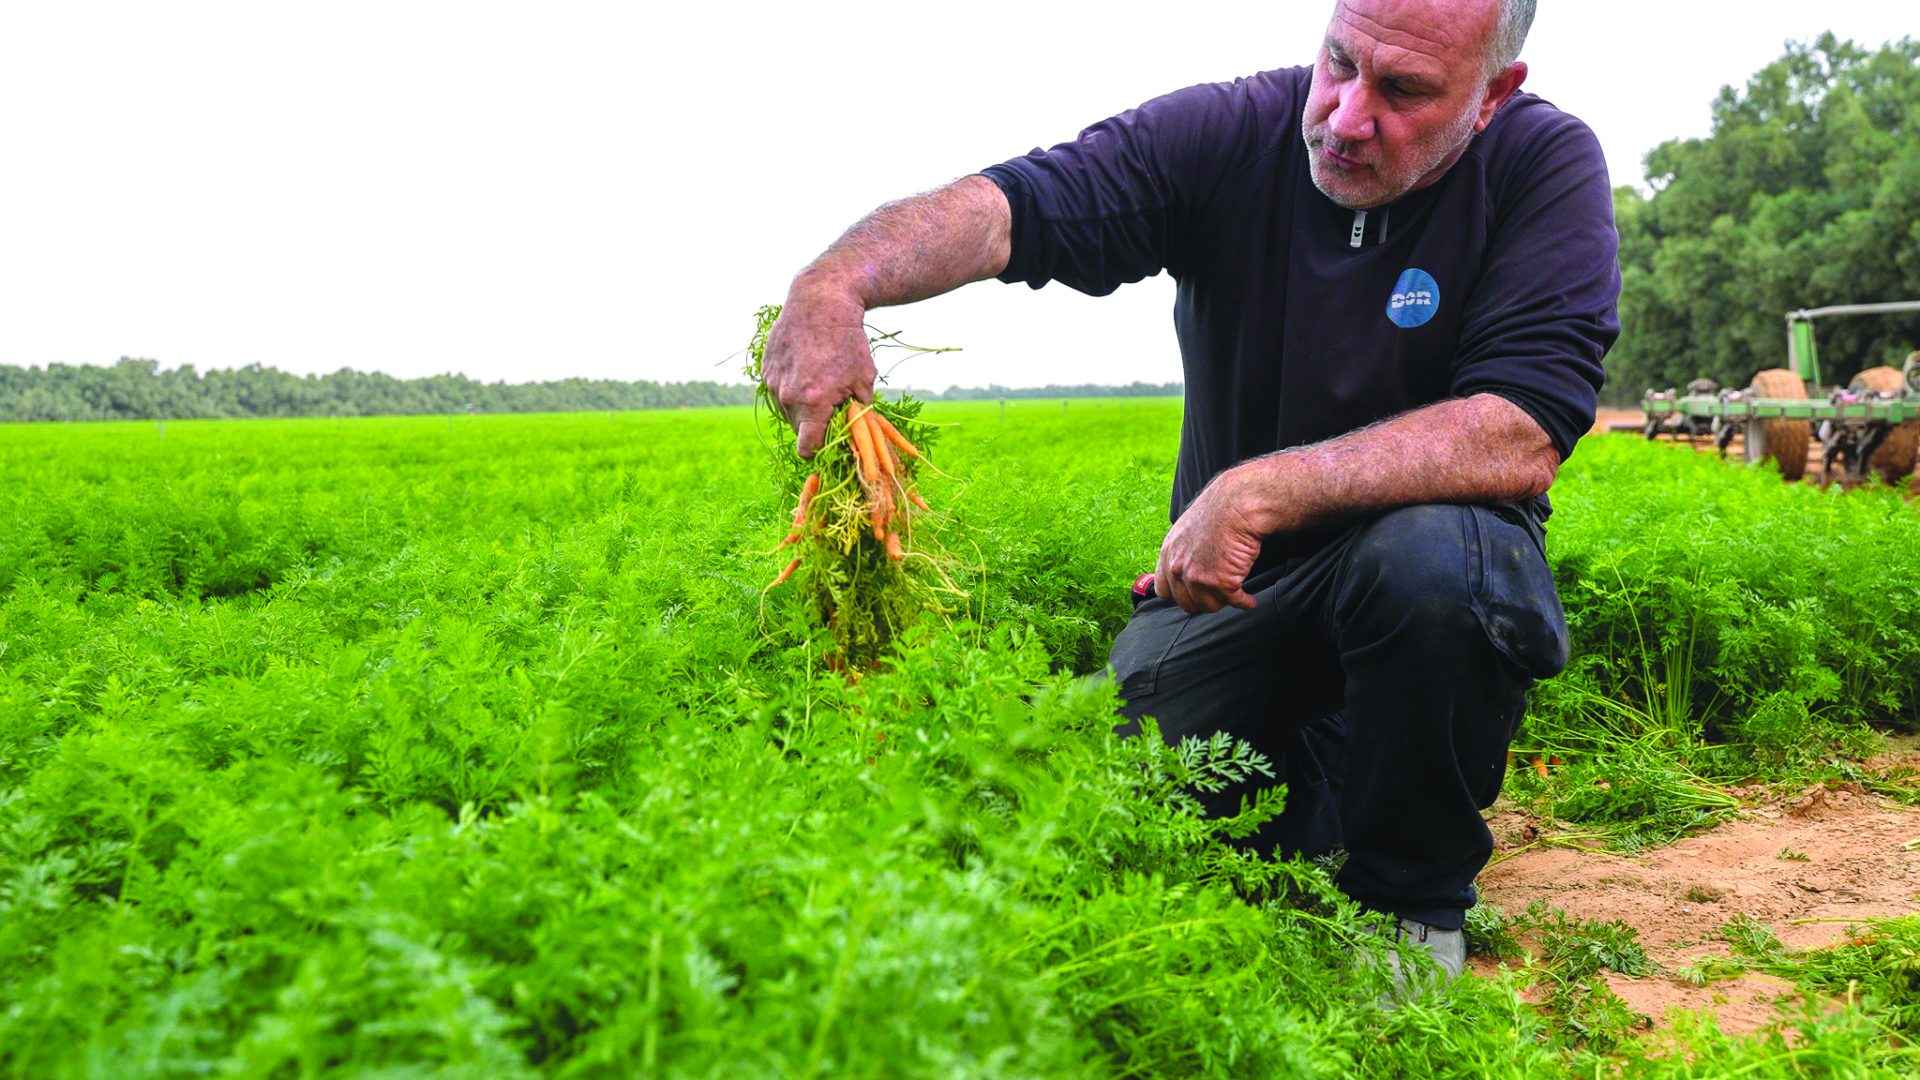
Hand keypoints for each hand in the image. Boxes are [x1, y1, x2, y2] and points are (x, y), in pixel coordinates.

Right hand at [761, 288, 876, 457]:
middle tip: (831, 409)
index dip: (819, 451)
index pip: (807, 447)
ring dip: (800, 407)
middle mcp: (788, 396)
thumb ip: (858, 410)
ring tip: (818, 384)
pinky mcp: (766, 368)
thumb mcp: (863, 378)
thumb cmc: (848, 341)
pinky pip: (777, 390)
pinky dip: (790, 388)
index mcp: (813, 404)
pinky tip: (805, 370)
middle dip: (814, 426)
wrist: (821, 302)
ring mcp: (773, 382)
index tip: (829, 446)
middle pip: (798, 429)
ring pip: (786, 410)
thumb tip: (856, 431)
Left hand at [1154, 469, 1267, 613]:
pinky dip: (1244, 603)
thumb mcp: (1188, 528)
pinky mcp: (1220, 582)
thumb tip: (1186, 568)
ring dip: (1223, 601)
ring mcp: (1197, 577)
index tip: (1194, 595)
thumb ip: (1182, 550)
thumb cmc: (1220, 510)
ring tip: (1234, 594)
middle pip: (1186, 604)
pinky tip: (1249, 600)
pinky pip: (1233, 602)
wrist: (1239, 503)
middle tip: (1218, 595)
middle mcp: (1178, 567)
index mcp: (1168, 553)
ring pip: (1209, 606)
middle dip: (1204, 601)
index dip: (1180, 595)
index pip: (1164, 591)